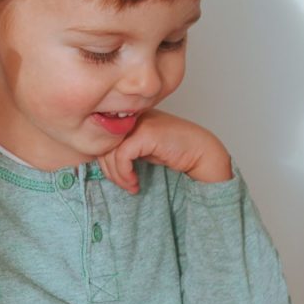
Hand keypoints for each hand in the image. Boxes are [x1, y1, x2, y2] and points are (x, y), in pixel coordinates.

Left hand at [98, 109, 231, 193]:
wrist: (202, 153)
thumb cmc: (176, 153)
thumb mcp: (144, 150)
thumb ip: (125, 150)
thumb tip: (101, 162)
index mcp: (132, 118)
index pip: (104, 139)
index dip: (106, 162)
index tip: (119, 179)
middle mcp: (134, 117)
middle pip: (103, 146)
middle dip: (110, 171)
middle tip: (125, 185)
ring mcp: (140, 123)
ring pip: (110, 152)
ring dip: (118, 176)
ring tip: (131, 185)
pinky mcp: (146, 133)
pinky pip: (122, 156)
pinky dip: (124, 173)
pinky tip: (135, 182)